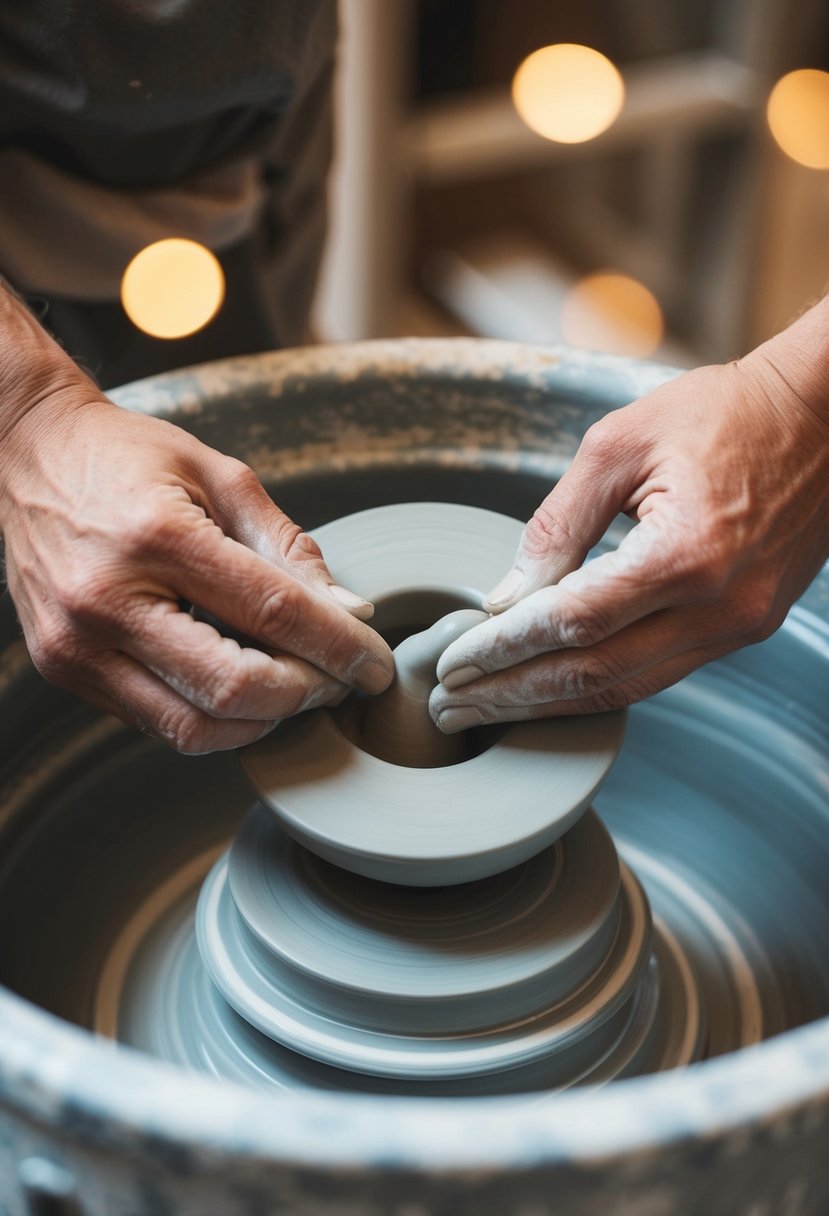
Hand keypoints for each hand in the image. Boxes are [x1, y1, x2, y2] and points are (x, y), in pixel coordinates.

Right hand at [1, 380, 392, 753]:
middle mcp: (105, 600)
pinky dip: (214, 716)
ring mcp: (76, 644)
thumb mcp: (222, 477)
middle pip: (234, 690)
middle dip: (305, 694)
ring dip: (262, 719)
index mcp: (154, 537)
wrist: (28, 453)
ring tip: (293, 683)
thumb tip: (350, 613)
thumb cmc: (127, 457)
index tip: (375, 664)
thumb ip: (290, 548)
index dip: (339, 647)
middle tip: (338, 678)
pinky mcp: (63, 669)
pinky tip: (240, 682)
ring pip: (194, 729)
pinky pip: (158, 722)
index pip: (272, 613)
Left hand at [431, 303, 828, 730]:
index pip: (572, 622)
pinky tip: (550, 688)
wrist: (824, 418)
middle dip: (511, 695)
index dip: (504, 649)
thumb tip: (507, 596)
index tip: (452, 662)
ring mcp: (738, 625)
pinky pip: (658, 673)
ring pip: (625, 689)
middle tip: (450, 707)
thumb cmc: (723, 413)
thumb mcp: (620, 443)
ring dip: (549, 704)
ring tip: (485, 709)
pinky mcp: (745, 627)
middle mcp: (719, 606)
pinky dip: (597, 687)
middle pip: (593, 674)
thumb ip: (558, 523)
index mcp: (686, 553)